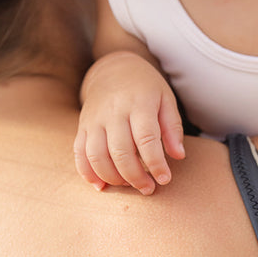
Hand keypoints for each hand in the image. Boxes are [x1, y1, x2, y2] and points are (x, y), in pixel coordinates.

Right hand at [74, 51, 184, 194]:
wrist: (113, 68)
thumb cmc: (145, 87)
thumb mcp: (165, 98)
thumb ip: (173, 127)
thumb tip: (178, 155)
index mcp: (139, 103)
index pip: (146, 138)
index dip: (156, 163)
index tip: (165, 179)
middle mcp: (114, 111)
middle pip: (121, 151)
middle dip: (135, 177)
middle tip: (149, 188)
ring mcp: (95, 119)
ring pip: (97, 156)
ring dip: (113, 178)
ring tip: (129, 185)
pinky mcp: (82, 126)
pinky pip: (79, 154)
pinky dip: (88, 174)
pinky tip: (101, 185)